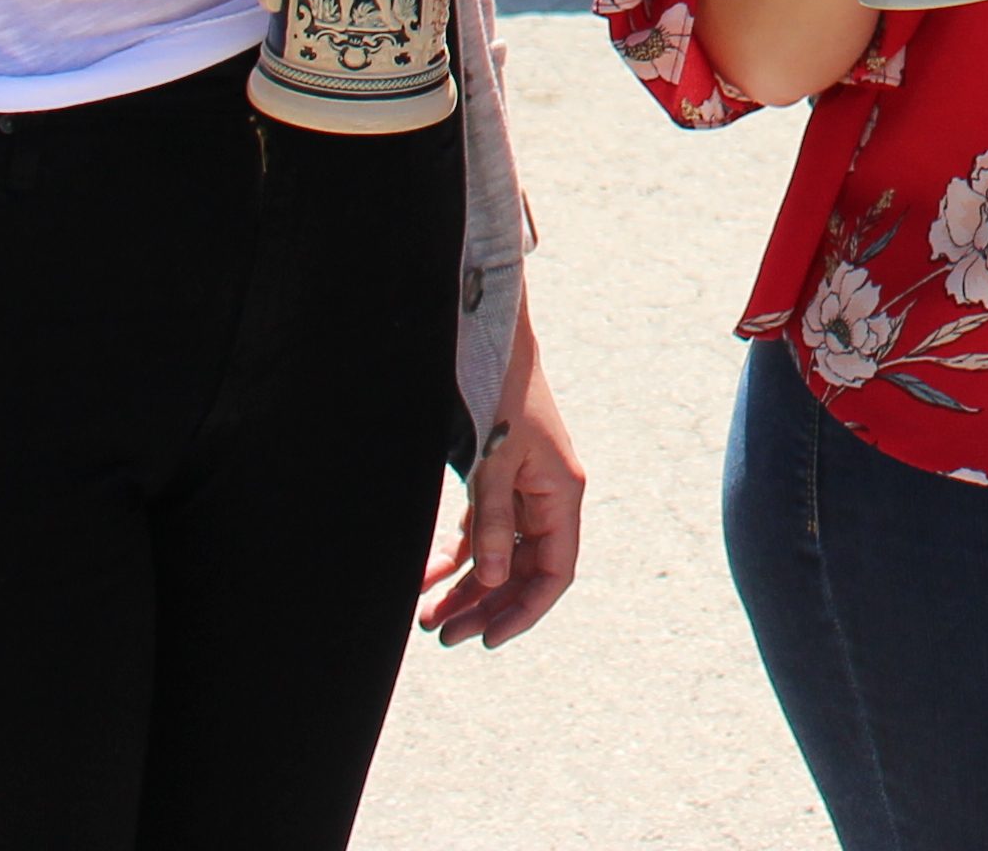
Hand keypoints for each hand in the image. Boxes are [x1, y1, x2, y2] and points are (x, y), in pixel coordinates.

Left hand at [421, 312, 585, 646]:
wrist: (494, 347)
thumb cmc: (503, 399)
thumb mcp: (495, 462)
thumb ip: (491, 521)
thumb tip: (489, 580)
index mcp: (561, 494)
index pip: (555, 571)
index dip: (525, 610)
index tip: (489, 640)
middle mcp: (547, 499)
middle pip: (523, 571)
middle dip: (485, 606)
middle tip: (443, 636)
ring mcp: (523, 491)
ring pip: (498, 557)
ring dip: (466, 590)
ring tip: (427, 619)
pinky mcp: (500, 482)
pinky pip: (480, 534)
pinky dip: (455, 559)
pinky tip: (426, 579)